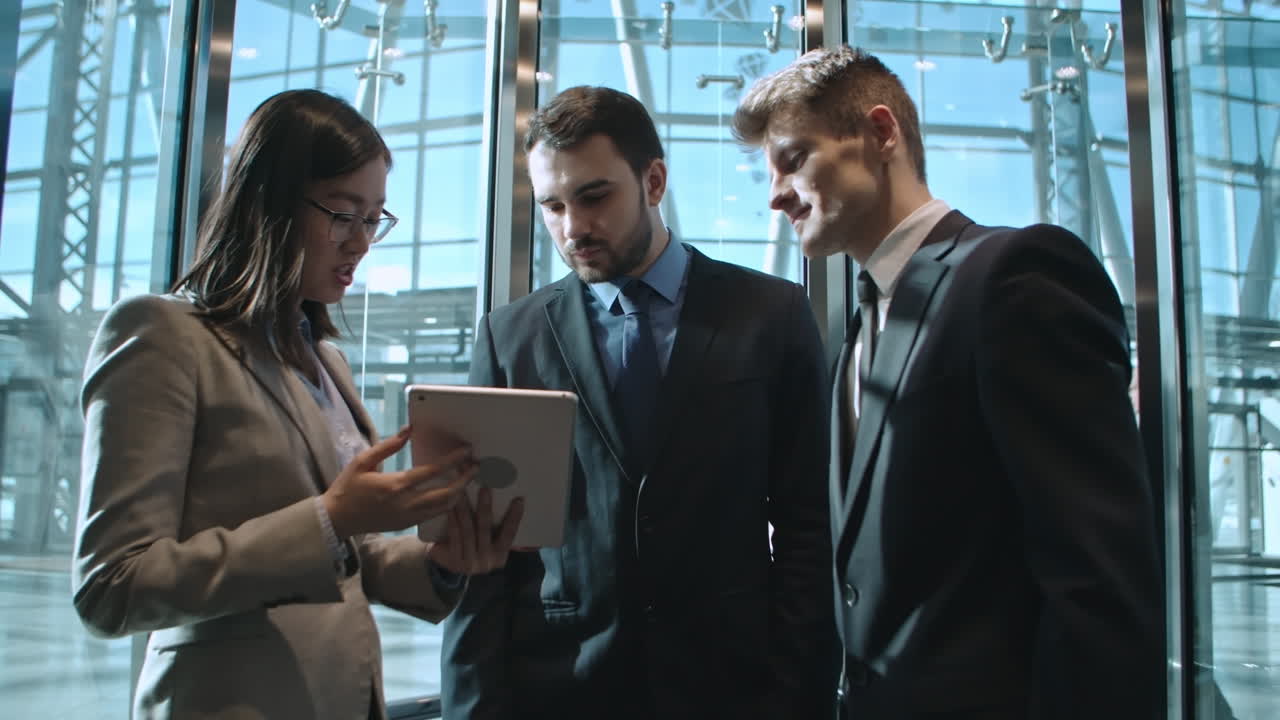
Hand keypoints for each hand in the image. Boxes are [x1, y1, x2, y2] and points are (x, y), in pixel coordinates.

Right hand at [322, 426, 473, 537]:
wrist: (337, 520)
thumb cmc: (348, 488)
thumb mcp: (362, 462)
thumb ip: (388, 446)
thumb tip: (409, 430)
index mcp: (396, 485)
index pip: (433, 472)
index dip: (454, 461)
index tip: (467, 451)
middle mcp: (406, 504)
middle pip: (446, 494)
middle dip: (465, 480)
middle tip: (476, 467)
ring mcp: (408, 517)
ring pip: (444, 508)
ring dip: (459, 493)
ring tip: (467, 478)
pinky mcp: (407, 525)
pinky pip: (434, 515)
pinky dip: (447, 504)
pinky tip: (452, 493)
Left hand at [427, 487, 524, 574]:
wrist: (449, 564)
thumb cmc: (472, 546)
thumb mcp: (487, 541)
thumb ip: (494, 527)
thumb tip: (505, 495)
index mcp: (499, 557)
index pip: (509, 535)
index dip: (515, 518)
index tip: (519, 500)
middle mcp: (486, 562)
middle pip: (485, 530)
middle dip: (485, 507)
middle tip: (485, 488)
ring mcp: (469, 563)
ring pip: (468, 531)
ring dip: (465, 510)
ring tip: (462, 492)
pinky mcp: (453, 562)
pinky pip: (454, 536)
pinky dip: (453, 520)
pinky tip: (451, 507)